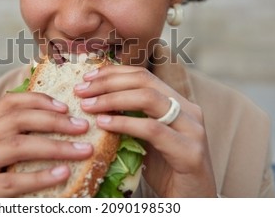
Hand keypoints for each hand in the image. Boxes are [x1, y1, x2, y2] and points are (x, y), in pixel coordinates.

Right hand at [0, 92, 92, 196]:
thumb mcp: (7, 164)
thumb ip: (25, 146)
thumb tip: (68, 127)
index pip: (8, 104)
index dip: (37, 100)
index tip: (66, 107)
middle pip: (15, 120)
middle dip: (53, 121)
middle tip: (82, 126)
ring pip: (16, 146)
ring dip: (55, 146)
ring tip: (82, 150)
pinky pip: (13, 181)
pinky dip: (41, 177)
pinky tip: (63, 174)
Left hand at [74, 64, 216, 196]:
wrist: (191, 202)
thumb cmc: (165, 169)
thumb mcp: (145, 137)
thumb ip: (131, 117)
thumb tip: (96, 100)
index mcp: (178, 103)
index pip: (143, 75)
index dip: (113, 72)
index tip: (87, 77)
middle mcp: (188, 110)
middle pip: (144, 81)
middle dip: (108, 82)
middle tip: (82, 90)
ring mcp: (192, 130)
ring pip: (148, 99)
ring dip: (112, 99)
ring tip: (88, 106)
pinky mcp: (190, 152)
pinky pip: (152, 129)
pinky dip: (124, 123)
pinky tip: (104, 123)